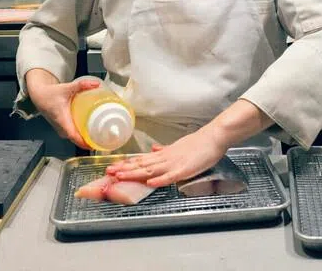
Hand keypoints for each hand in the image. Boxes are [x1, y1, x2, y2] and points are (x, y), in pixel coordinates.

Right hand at [24, 70, 100, 147]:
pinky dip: (81, 136)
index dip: (85, 143)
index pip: (74, 137)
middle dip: (89, 142)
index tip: (96, 144)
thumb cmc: (50, 94)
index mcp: (62, 121)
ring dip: (86, 140)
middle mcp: (61, 128)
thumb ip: (81, 85)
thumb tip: (96, 84)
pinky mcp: (62, 128)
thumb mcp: (66, 88)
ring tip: (100, 137)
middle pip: (77, 140)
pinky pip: (73, 135)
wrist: (39, 96)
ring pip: (75, 139)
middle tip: (103, 140)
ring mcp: (61, 129)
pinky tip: (90, 133)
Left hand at [106, 128, 228, 187]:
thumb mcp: (178, 146)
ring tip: (120, 177)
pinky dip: (160, 180)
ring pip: (151, 170)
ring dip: (135, 174)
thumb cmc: (198, 144)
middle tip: (108, 172)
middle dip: (125, 169)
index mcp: (164, 154)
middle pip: (142, 165)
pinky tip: (150, 183)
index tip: (113, 167)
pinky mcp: (185, 169)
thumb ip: (165, 150)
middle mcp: (166, 158)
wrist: (213, 137)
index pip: (142, 160)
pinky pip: (170, 176)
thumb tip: (153, 149)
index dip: (127, 164)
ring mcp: (174, 163)